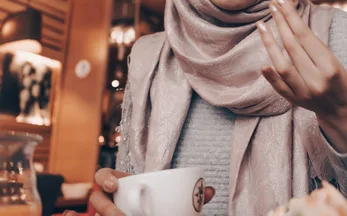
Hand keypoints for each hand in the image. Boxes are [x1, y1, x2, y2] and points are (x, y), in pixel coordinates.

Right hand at [62, 168, 214, 215]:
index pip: (103, 176)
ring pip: (93, 213)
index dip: (104, 179)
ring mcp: (105, 213)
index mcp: (123, 185)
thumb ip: (190, 196)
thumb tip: (210, 191)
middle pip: (95, 200)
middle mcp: (109, 199)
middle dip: (103, 206)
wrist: (148, 211)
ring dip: (102, 215)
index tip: (115, 186)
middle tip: (119, 211)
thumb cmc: (158, 205)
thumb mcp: (170, 199)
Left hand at [257, 0, 346, 152]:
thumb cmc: (336, 77)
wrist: (339, 109)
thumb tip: (288, 18)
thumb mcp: (333, 59)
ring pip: (283, 66)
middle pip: (293, 46)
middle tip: (271, 4)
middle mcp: (317, 79)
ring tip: (261, 25)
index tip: (280, 0)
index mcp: (329, 65)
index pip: (305, 36)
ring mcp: (304, 92)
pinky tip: (262, 63)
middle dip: (280, 23)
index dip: (291, 16)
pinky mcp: (294, 101)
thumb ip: (312, 45)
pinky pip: (280, 87)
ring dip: (270, 43)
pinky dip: (271, 76)